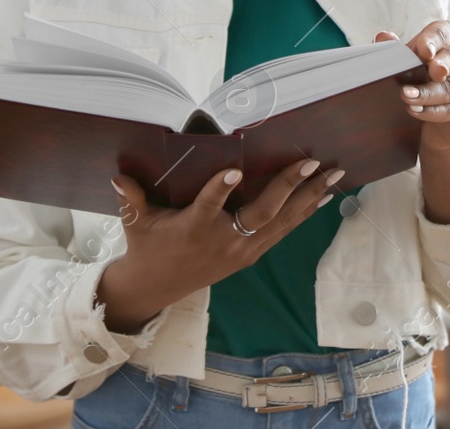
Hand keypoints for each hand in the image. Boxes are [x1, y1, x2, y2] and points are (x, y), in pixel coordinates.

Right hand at [96, 159, 340, 332]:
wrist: (157, 287)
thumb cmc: (147, 245)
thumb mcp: (135, 222)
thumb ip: (130, 198)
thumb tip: (116, 175)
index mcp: (193, 227)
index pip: (208, 205)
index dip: (220, 189)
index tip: (235, 170)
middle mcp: (223, 239)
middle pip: (261, 213)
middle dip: (288, 187)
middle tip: (311, 163)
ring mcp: (242, 249)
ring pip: (281, 221)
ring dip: (309, 197)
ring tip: (333, 175)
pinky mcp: (251, 253)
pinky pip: (283, 230)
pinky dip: (304, 212)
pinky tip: (322, 197)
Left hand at [377, 20, 449, 153]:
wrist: (436, 125)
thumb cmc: (423, 84)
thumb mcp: (408, 67)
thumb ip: (397, 52)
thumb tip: (382, 36)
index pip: (444, 32)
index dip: (433, 40)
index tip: (423, 51)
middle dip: (441, 64)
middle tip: (429, 71)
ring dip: (429, 93)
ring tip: (406, 96)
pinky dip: (434, 111)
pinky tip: (416, 111)